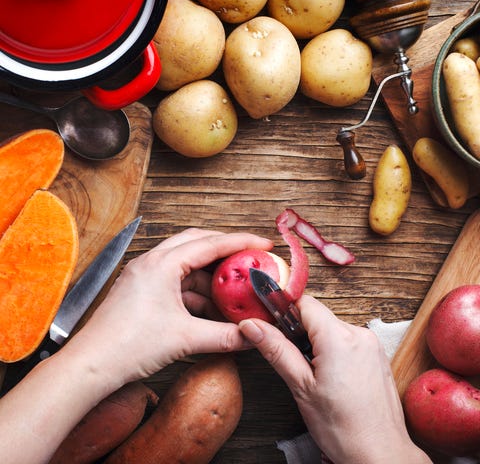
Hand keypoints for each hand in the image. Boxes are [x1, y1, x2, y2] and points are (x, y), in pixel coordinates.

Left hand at [68, 228, 272, 384]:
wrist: (90, 366)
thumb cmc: (128, 346)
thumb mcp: (185, 339)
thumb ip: (224, 336)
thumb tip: (252, 337)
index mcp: (161, 264)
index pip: (210, 244)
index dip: (241, 242)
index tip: (262, 244)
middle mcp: (151, 262)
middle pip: (197, 242)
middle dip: (225, 249)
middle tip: (248, 257)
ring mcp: (144, 275)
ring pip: (186, 263)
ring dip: (209, 275)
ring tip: (232, 290)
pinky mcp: (141, 290)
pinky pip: (175, 281)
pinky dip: (195, 290)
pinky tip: (209, 308)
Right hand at [239, 295, 431, 463]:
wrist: (381, 454)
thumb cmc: (343, 428)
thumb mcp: (301, 387)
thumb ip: (276, 349)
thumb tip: (252, 326)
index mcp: (339, 338)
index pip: (304, 303)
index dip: (284, 310)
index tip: (271, 323)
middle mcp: (360, 334)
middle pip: (318, 316)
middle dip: (301, 332)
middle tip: (293, 360)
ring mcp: (372, 344)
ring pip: (332, 329)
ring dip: (318, 343)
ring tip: (315, 375)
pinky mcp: (377, 356)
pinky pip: (348, 340)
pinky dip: (335, 350)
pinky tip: (332, 377)